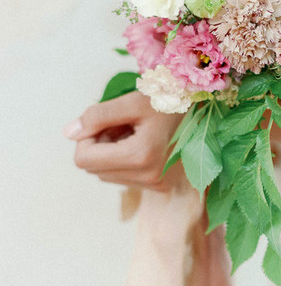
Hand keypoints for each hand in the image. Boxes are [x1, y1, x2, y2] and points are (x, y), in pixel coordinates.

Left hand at [64, 92, 184, 190]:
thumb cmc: (169, 99)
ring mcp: (157, 184)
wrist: (206, 109)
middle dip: (100, 146)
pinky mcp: (162, 186)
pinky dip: (127, 160)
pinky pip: (126, 178)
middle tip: (121, 124)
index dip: (86, 137)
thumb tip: (69, 133)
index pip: (84, 160)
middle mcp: (150, 176)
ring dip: (113, 153)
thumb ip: (96, 116)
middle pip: (95, 170)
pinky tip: (144, 143)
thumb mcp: (131, 101)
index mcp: (140, 156)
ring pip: (109, 175)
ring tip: (135, 132)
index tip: (103, 121)